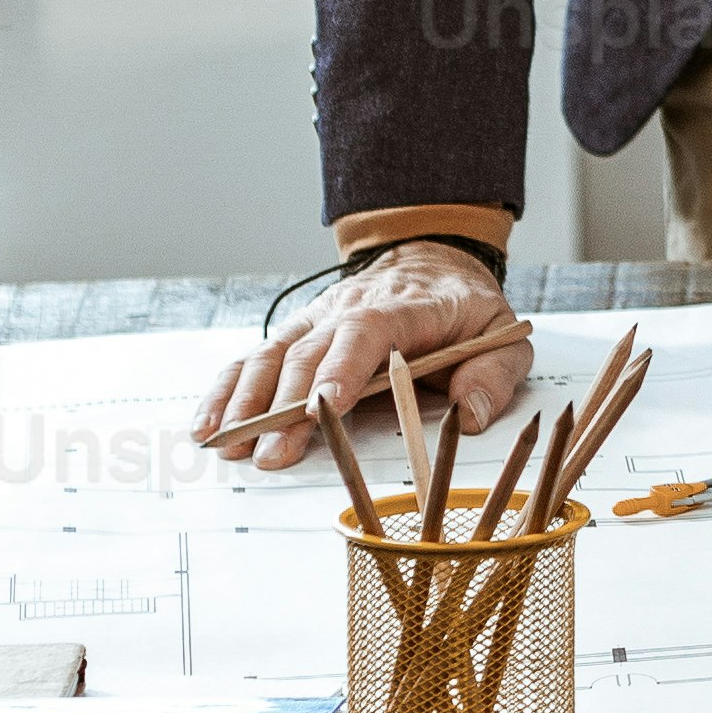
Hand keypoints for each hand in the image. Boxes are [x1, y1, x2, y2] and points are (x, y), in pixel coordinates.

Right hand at [189, 251, 535, 474]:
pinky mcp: (299, 333)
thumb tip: (469, 414)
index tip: (322, 408)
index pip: (366, 332)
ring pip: (272, 353)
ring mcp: (318, 320)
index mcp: (403, 308)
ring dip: (246, 399)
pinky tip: (209, 421)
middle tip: (270, 455)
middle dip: (285, 407)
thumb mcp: (502, 335)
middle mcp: (350, 309)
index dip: (341, 369)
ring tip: (227, 442)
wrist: (433, 257)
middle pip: (309, 352)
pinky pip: (255, 357)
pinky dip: (227, 388)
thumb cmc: (464, 307)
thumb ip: (493, 375)